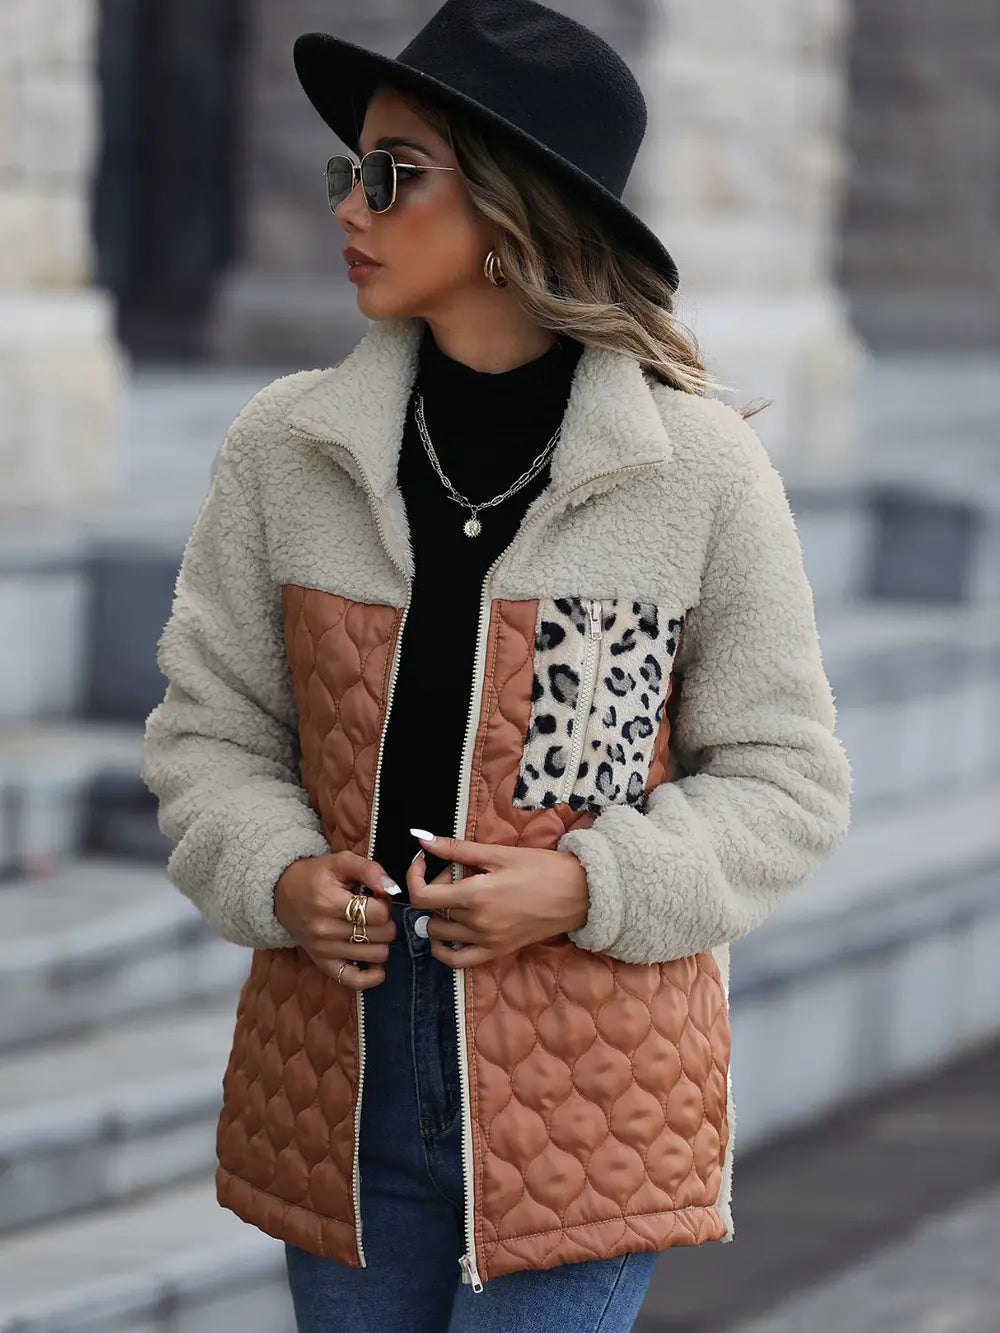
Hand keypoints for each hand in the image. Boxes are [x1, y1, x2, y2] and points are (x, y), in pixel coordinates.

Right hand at [273, 851, 401, 989]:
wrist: (281, 893)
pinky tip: (376, 964)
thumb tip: (391, 888)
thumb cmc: (315, 875)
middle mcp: (325, 929)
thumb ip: (369, 869)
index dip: (386, 903)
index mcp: (329, 902)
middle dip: (386, 921)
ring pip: (375, 955)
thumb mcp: (340, 861)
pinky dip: (372, 976)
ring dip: (381, 942)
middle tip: (374, 912)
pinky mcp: (323, 963)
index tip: (377, 897)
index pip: (379, 913)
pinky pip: (353, 980)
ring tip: (370, 929)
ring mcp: (323, 950)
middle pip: (381, 935)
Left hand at [406, 832, 588, 968]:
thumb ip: (457, 849)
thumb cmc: (542, 868)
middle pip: (430, 911)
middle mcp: (477, 923)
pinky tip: (450, 930)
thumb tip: (422, 839)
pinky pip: (457, 960)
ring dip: (439, 914)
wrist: (579, 894)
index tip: (422, 861)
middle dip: (434, 889)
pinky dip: (445, 948)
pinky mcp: (497, 951)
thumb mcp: (498, 853)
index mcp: (476, 895)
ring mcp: (487, 941)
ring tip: (459, 896)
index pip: (422, 895)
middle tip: (453, 873)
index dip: (413, 876)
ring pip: (440, 934)